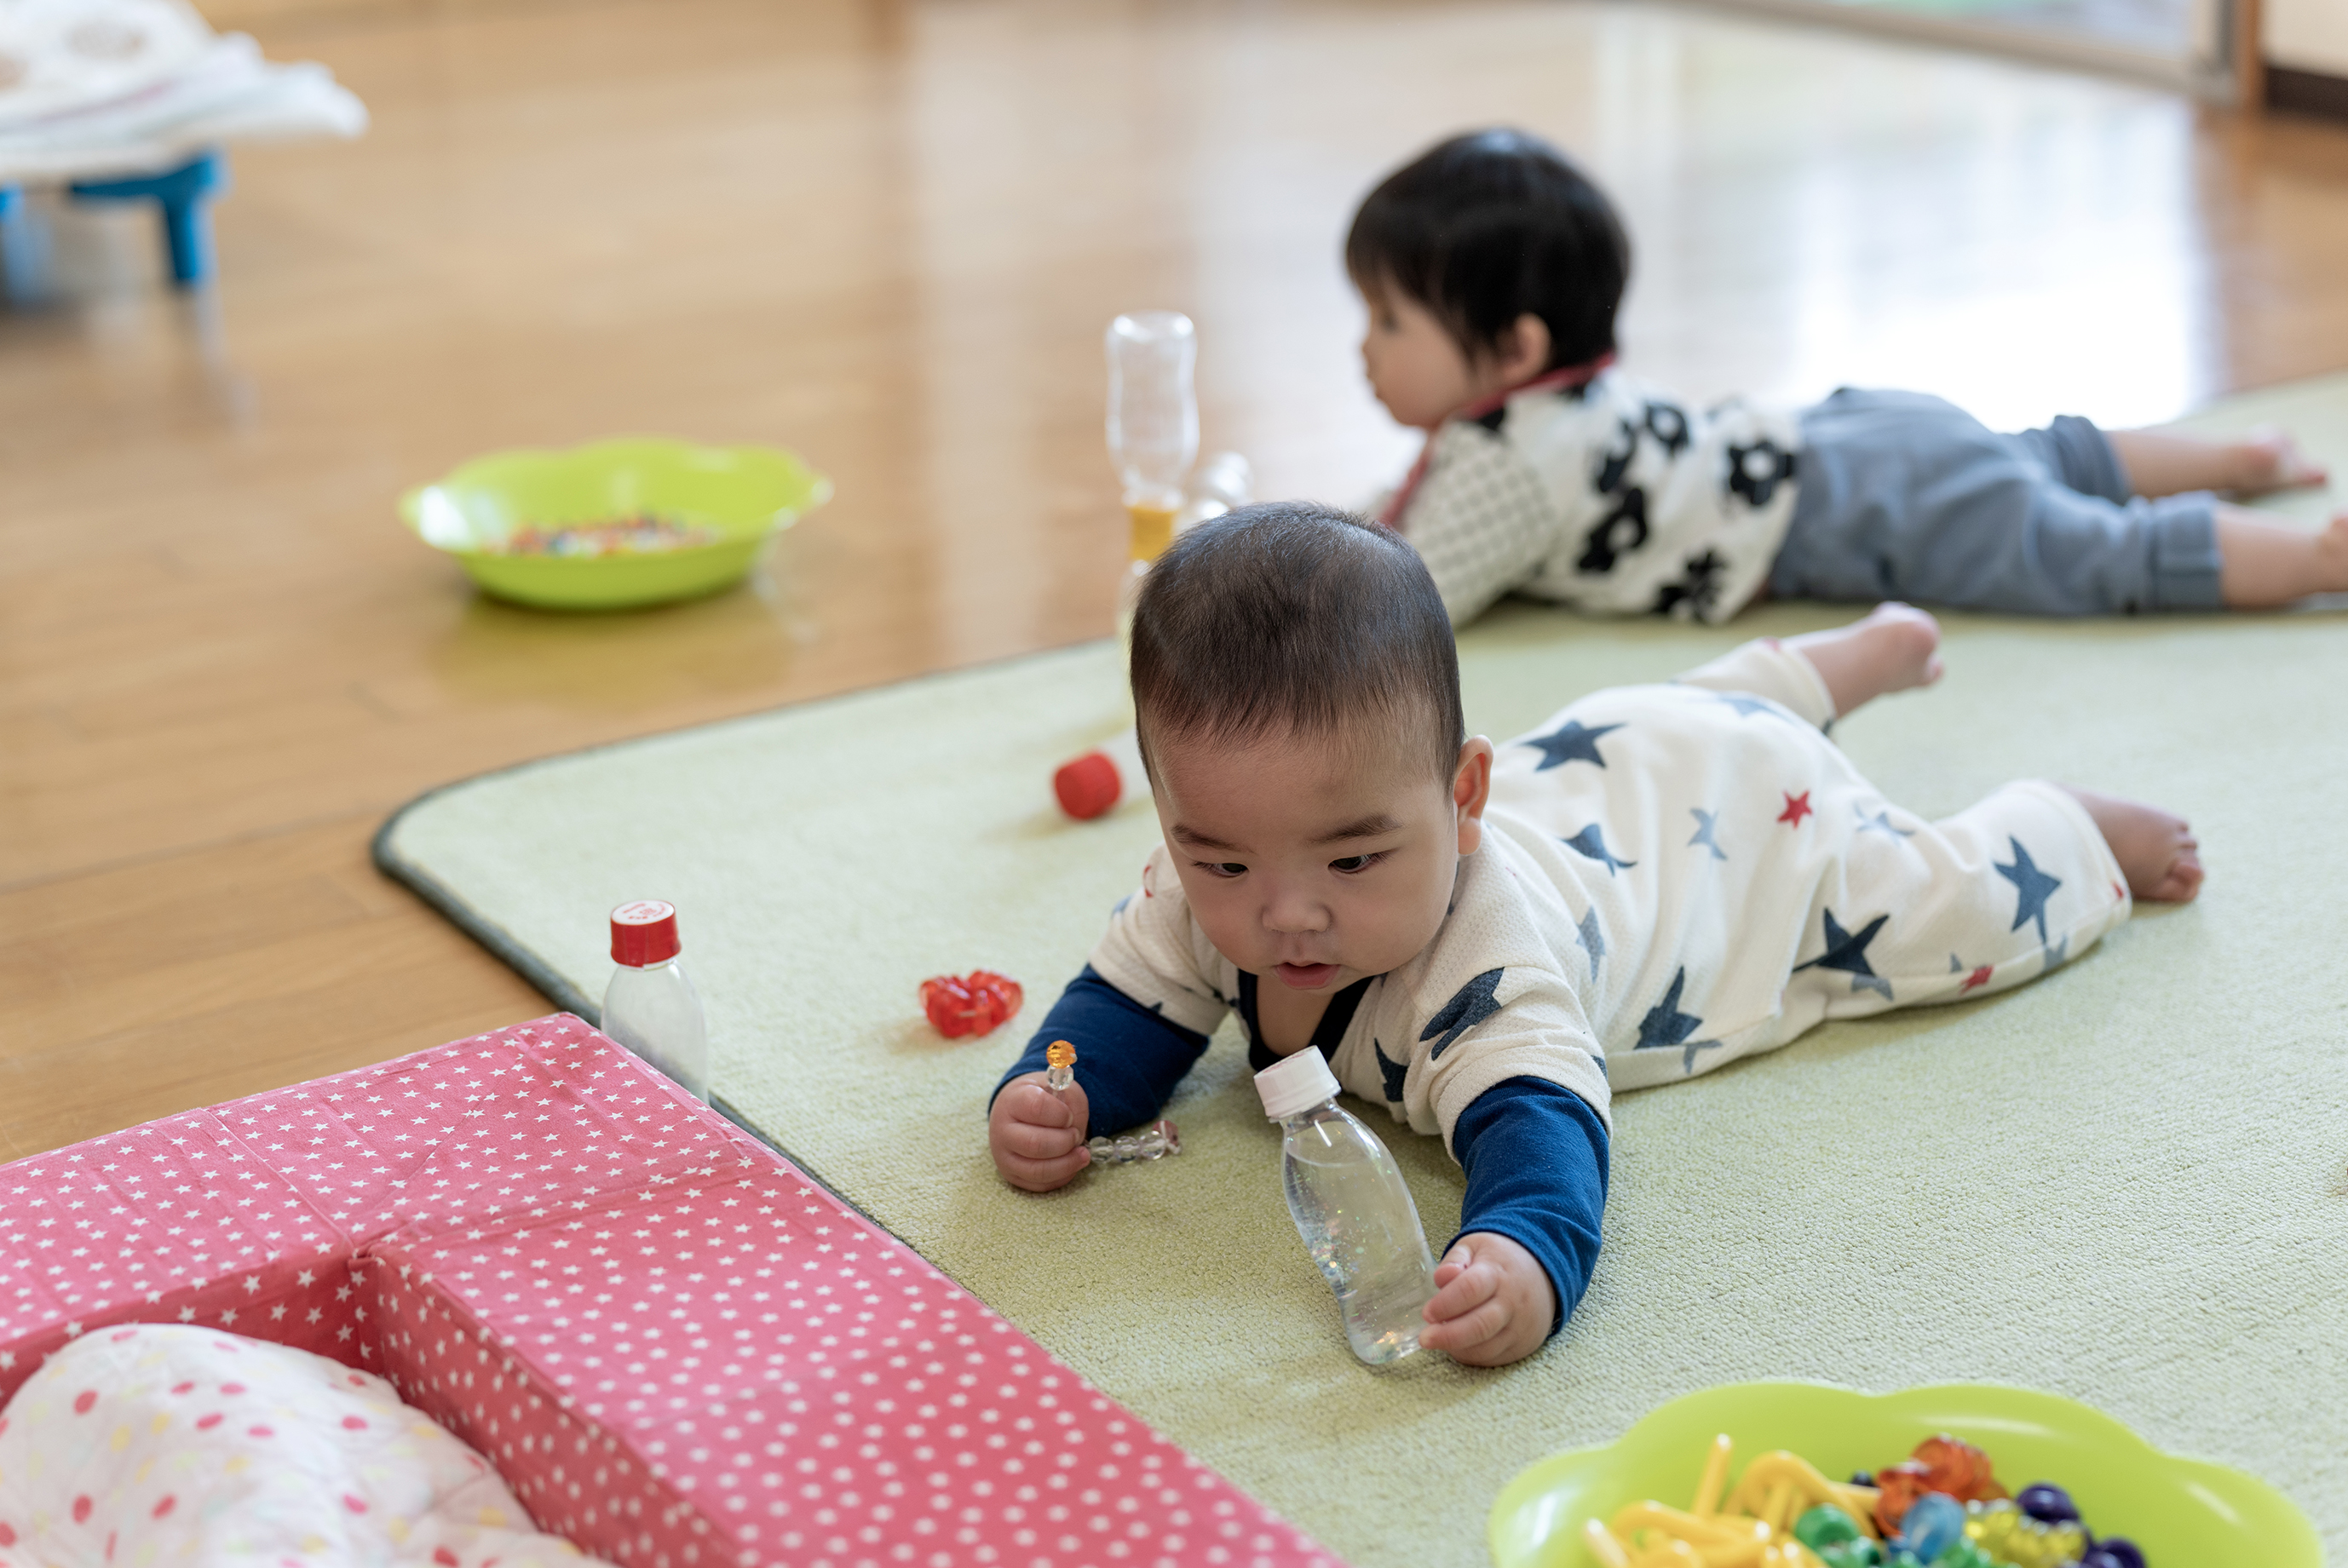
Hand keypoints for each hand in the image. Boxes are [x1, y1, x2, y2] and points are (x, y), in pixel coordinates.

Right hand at [988, 1073, 1091, 1191]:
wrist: (1017, 1112)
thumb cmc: (1043, 1099)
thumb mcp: (1059, 1088)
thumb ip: (1071, 1101)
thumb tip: (1075, 1124)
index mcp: (1012, 1101)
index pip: (1036, 1107)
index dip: (1060, 1114)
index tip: (1069, 1116)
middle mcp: (1002, 1130)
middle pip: (1035, 1144)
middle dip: (1065, 1141)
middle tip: (1075, 1134)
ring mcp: (1004, 1156)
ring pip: (1038, 1171)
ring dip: (1067, 1163)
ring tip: (1082, 1153)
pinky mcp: (1012, 1176)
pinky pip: (1041, 1185)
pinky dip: (1062, 1176)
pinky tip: (1071, 1163)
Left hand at [1419, 1231, 1553, 1366]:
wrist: (1543, 1272)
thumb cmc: (1500, 1259)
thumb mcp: (1476, 1247)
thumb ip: (1455, 1260)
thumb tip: (1441, 1278)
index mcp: (1497, 1273)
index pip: (1471, 1289)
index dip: (1446, 1303)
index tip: (1427, 1313)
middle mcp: (1513, 1302)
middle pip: (1480, 1326)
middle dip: (1448, 1336)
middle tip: (1425, 1339)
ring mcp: (1521, 1327)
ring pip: (1487, 1348)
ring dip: (1458, 1348)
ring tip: (1438, 1340)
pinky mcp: (1524, 1345)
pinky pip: (1494, 1359)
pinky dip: (1472, 1356)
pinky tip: (1458, 1345)